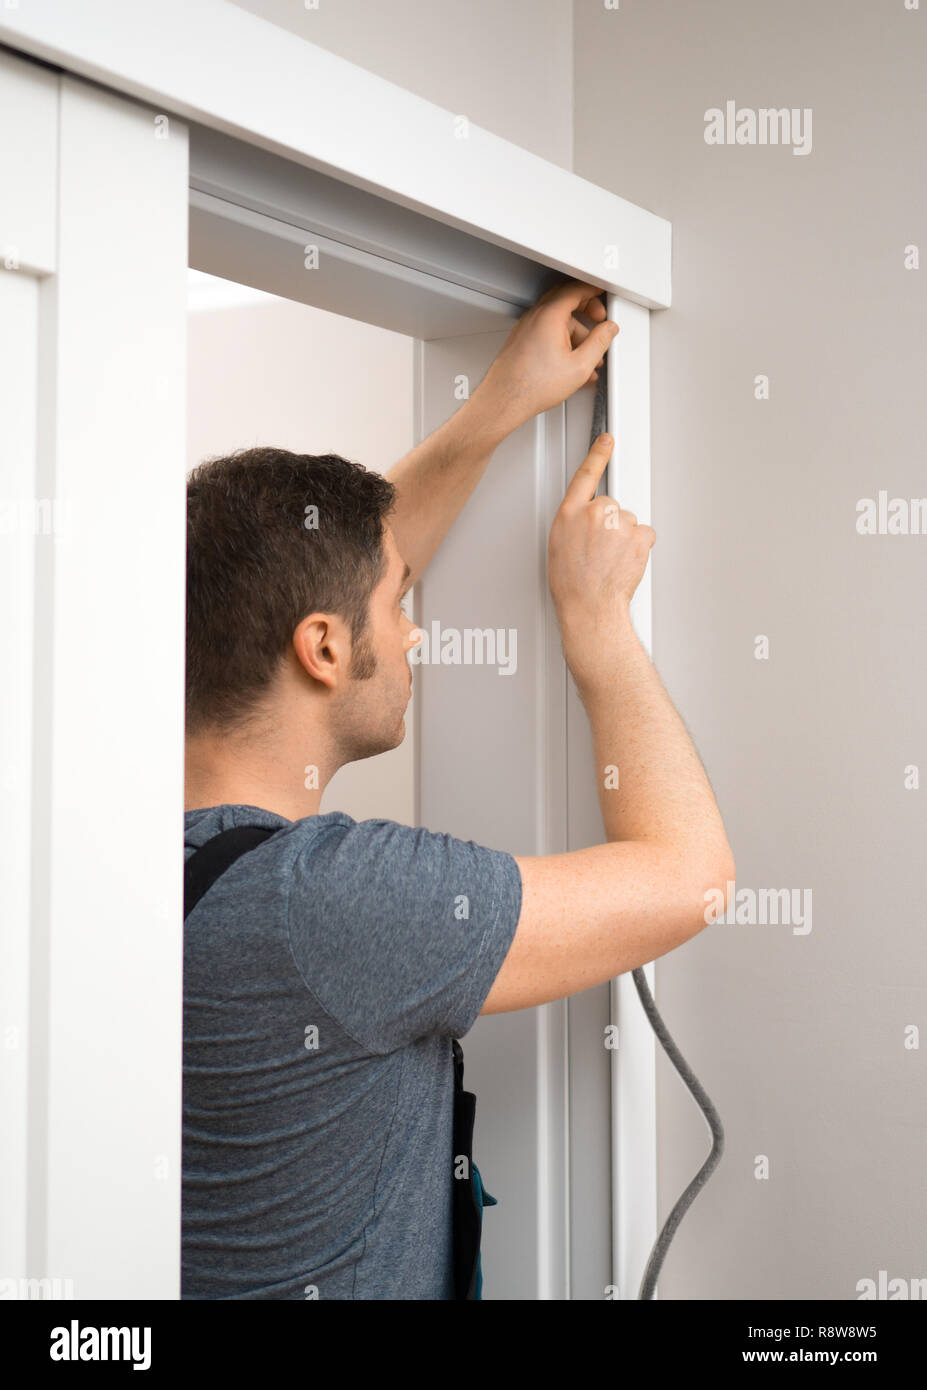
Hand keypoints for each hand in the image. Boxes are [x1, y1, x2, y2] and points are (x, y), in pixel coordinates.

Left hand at [474, 280, 618, 435]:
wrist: (505, 400)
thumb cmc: (533, 386)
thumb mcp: (579, 366)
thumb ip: (599, 343)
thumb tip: (608, 330)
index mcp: (550, 316)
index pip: (575, 290)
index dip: (593, 289)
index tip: (602, 291)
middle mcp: (535, 317)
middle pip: (565, 300)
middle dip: (586, 308)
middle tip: (599, 318)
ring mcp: (526, 328)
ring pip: (556, 320)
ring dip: (575, 331)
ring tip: (588, 353)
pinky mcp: (521, 340)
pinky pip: (545, 332)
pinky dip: (561, 339)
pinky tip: (570, 361)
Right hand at [547, 433, 654, 692]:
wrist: (590, 607)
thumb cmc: (571, 585)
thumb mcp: (559, 547)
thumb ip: (573, 526)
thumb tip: (586, 524)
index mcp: (569, 515)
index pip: (585, 476)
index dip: (597, 455)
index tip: (607, 440)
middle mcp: (594, 514)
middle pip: (610, 505)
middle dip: (609, 524)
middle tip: (600, 550)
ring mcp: (618, 524)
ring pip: (628, 522)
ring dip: (624, 538)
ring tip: (610, 561)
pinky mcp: (639, 535)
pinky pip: (644, 534)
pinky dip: (639, 546)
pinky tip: (625, 561)